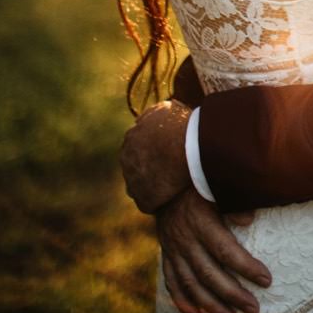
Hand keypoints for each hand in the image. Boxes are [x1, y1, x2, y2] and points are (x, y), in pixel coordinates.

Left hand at [120, 99, 195, 214]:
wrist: (186, 147)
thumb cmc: (182, 126)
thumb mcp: (169, 109)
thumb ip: (159, 112)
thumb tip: (159, 113)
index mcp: (131, 137)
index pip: (137, 149)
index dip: (151, 154)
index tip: (165, 157)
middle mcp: (126, 158)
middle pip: (135, 167)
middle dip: (148, 170)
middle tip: (168, 173)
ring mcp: (132, 179)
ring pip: (139, 186)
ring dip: (152, 188)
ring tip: (170, 189)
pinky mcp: (142, 197)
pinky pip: (147, 203)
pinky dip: (156, 203)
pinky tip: (169, 200)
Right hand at [157, 189, 269, 312]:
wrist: (161, 180)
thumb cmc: (198, 185)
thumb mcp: (215, 187)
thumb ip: (233, 202)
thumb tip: (249, 219)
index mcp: (200, 221)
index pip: (225, 250)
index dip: (246, 267)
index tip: (266, 280)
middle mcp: (185, 239)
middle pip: (209, 274)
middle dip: (233, 295)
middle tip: (254, 310)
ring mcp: (173, 250)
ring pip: (191, 284)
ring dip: (211, 306)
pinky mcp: (167, 255)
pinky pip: (172, 283)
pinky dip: (183, 303)